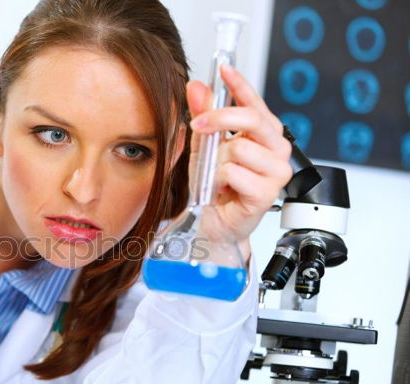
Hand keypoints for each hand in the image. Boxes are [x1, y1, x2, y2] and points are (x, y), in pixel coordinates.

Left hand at [186, 64, 292, 258]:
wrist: (214, 223)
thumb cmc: (216, 187)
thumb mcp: (203, 147)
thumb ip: (203, 116)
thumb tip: (196, 87)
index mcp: (264, 135)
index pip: (255, 102)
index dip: (240, 84)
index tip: (224, 69)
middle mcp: (277, 149)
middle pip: (252, 119)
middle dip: (220, 118)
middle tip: (199, 125)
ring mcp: (276, 171)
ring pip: (238, 148)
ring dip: (218, 162)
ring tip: (218, 177)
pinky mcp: (268, 192)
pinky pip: (234, 172)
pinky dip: (219, 181)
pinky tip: (224, 190)